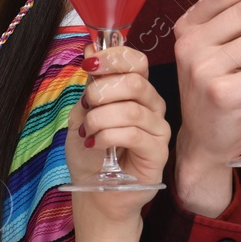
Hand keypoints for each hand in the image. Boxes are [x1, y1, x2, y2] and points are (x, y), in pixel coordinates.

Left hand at [65, 41, 169, 232]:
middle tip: (87, 106)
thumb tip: (91, 50)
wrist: (94, 192)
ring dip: (101, 118)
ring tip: (88, 132)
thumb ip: (90, 85)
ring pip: (132, 108)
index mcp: (135, 91)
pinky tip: (95, 144)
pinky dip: (108, 135)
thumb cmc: (91, 155)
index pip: (136, 61)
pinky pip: (134, 133)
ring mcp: (158, 128)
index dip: (114, 57)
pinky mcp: (158, 151)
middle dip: (102, 91)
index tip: (90, 64)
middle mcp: (152, 105)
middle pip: (136, 81)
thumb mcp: (82, 114)